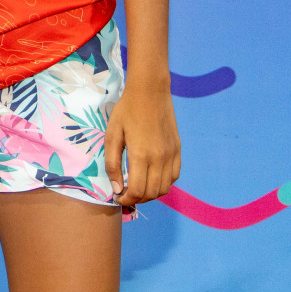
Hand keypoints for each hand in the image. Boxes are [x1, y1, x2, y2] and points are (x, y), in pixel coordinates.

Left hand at [104, 80, 180, 205]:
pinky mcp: (178, 150)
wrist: (150, 92)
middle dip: (137, 200)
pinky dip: (163, 184)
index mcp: (141, 155)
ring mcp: (172, 155)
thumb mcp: (112, 135)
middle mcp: (160, 159)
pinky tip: (151, 178)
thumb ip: (112, 163)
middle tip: (125, 194)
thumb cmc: (126, 110)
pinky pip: (174, 176)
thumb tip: (116, 188)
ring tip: (137, 188)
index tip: (117, 197)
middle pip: (152, 193)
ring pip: (165, 188)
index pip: (137, 191)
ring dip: (150, 194)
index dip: (126, 199)